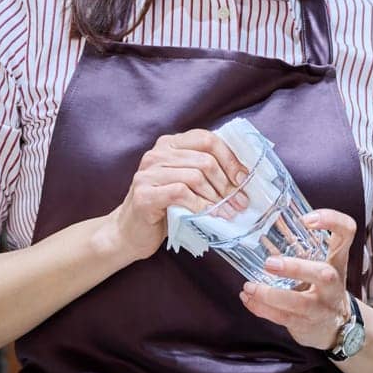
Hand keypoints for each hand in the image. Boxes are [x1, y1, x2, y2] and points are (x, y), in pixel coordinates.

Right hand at [101, 129, 249, 262]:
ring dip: (217, 197)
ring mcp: (148, 173)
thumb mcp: (187, 183)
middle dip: (227, 183)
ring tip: (228, 212)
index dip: (230, 159)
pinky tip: (208, 216)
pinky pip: (181, 193)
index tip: (243, 179)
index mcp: (170, 144)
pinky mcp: (144, 194)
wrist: (129, 233)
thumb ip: (206, 171)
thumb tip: (243, 175)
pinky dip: (200, 205)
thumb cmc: (165, 208)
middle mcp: (157, 153)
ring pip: (195, 176)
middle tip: (239, 202)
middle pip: (205, 159)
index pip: (207, 139)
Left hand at [239, 209, 357, 350]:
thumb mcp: (323, 263)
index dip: (331, 221)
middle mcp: (333, 282)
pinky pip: (282, 318)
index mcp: (337, 259)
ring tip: (249, 287)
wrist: (336, 326)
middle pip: (324, 274)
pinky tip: (248, 299)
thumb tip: (266, 226)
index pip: (346, 232)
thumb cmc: (323, 286)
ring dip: (270, 295)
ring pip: (298, 302)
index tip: (306, 219)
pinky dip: (261, 309)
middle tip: (269, 263)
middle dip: (296, 268)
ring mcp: (321, 306)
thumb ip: (303, 247)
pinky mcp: (306, 323)